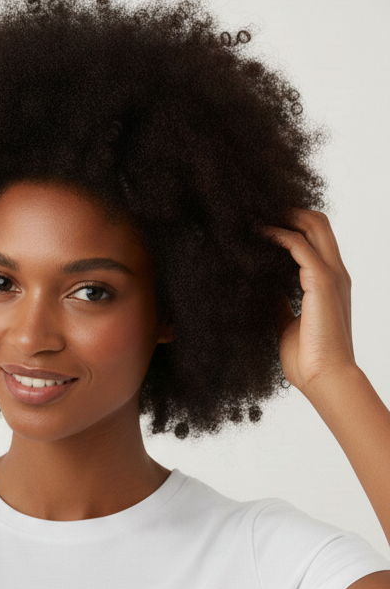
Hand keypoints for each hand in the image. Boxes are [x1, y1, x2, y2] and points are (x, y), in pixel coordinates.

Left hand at [261, 208, 355, 393]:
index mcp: (329, 282)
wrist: (324, 378)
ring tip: (253, 215)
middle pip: (317, 223)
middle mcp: (334, 273)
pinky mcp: (322, 282)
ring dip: (282, 216)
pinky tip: (257, 234)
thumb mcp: (286, 321)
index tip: (262, 221)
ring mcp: (331, 275)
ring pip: (312, 226)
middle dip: (287, 211)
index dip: (291, 224)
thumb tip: (262, 288)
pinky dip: (277, 235)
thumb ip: (278, 301)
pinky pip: (299, 246)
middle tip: (256, 210)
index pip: (315, 237)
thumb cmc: (307, 357)